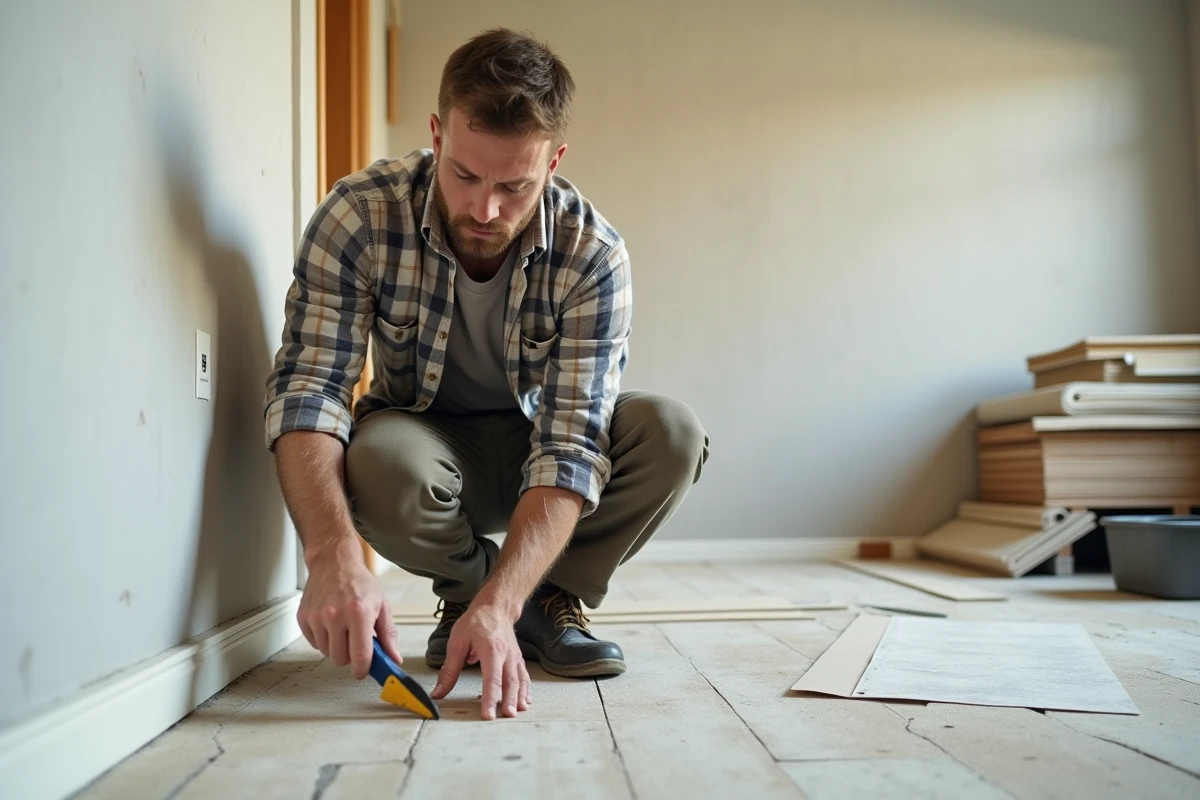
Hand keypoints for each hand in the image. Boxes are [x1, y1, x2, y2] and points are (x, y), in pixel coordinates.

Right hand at [297, 545, 402, 678]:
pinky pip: (314, 643)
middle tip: (355, 640)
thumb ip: (388, 635)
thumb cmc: (359, 583)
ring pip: (326, 653)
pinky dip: (323, 639)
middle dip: (349, 655)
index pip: (359, 656)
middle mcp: (335, 615)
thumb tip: (393, 659)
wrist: (334, 563)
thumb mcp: (382, 605)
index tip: (363, 672)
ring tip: (342, 627)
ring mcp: (317, 616)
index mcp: (359, 612)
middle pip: (340, 659)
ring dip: (336, 646)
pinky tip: (330, 623)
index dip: (362, 670)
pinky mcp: (303, 617)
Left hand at [432, 603, 531, 719]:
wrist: (495, 606)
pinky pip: (524, 676)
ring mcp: (514, 656)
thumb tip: (438, 692)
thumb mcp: (457, 642)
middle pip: (509, 681)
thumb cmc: (476, 622)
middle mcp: (506, 654)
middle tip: (506, 717)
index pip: (491, 678)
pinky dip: (526, 690)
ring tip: (517, 712)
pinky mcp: (517, 658)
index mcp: (491, 649)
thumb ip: (449, 670)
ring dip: (519, 697)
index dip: (490, 698)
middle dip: (508, 700)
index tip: (488, 714)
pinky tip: (525, 701)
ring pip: (519, 680)